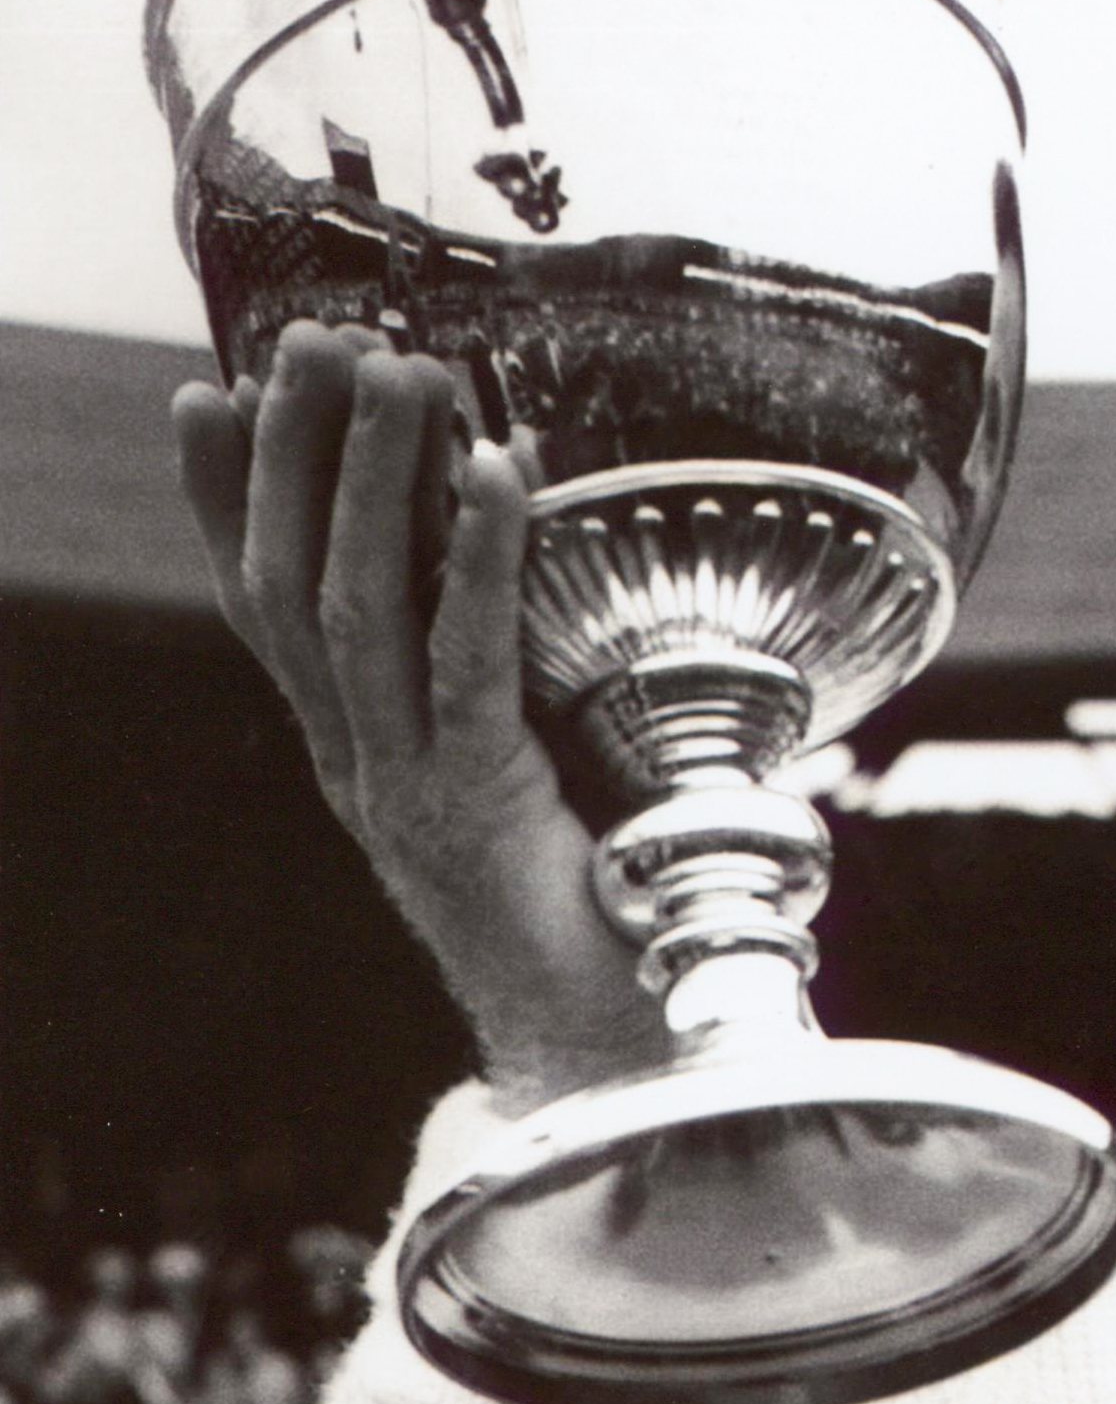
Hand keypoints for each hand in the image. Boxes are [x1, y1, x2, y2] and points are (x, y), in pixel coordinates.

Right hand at [175, 322, 671, 1114]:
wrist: (617, 1065)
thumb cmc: (603, 920)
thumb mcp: (543, 785)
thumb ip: (524, 702)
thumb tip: (567, 594)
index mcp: (360, 761)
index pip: (267, 612)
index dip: (230, 503)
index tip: (210, 393)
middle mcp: (360, 770)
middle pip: (290, 587)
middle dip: (295, 454)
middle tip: (312, 338)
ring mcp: (407, 792)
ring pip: (353, 610)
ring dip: (371, 479)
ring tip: (397, 370)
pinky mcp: (479, 808)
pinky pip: (465, 661)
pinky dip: (474, 557)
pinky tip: (493, 471)